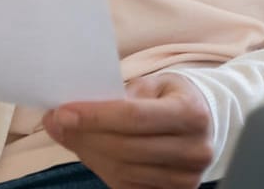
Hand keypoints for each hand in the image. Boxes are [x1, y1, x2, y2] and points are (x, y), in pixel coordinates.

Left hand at [44, 73, 213, 188]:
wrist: (205, 124)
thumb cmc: (171, 98)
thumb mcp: (151, 85)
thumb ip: (114, 97)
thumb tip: (62, 116)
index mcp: (191, 113)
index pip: (134, 116)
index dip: (95, 116)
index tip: (63, 112)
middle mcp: (194, 149)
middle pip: (126, 147)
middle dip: (85, 135)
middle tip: (57, 122)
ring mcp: (186, 178)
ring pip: (124, 171)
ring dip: (89, 154)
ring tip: (70, 135)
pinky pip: (129, 186)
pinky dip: (103, 169)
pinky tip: (91, 152)